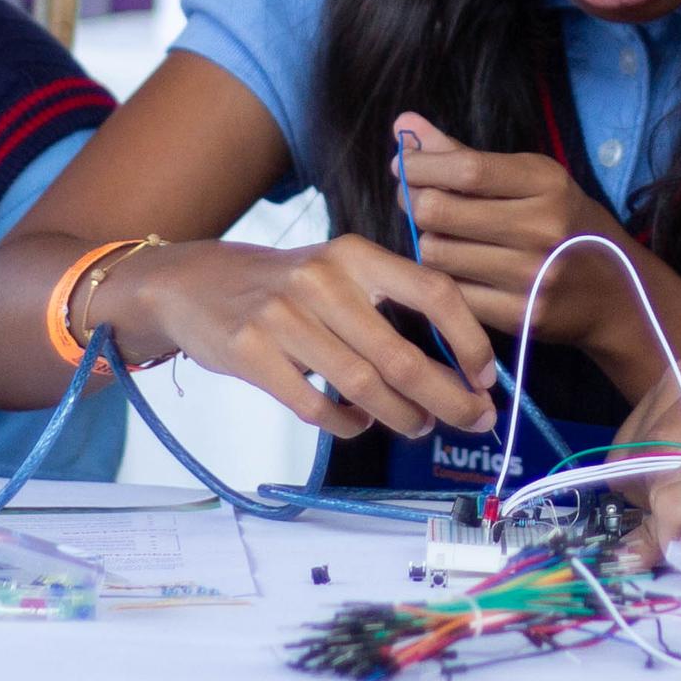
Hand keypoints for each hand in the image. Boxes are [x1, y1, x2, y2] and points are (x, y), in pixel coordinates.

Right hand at [90, 234, 500, 439]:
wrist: (193, 284)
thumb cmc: (286, 286)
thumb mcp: (338, 272)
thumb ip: (390, 306)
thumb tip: (458, 365)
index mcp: (355, 254)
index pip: (434, 291)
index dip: (469, 339)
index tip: (486, 377)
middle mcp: (322, 280)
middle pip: (402, 355)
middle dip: (448, 397)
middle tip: (472, 420)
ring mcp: (282, 316)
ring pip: (362, 387)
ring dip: (401, 416)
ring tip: (418, 425)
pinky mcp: (250, 352)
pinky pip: (314, 405)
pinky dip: (346, 423)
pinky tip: (357, 422)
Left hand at [394, 115, 635, 344]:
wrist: (617, 294)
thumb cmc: (564, 225)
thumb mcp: (530, 179)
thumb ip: (463, 153)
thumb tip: (404, 123)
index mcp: (546, 183)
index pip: (466, 168)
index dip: (421, 165)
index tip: (405, 166)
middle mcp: (542, 227)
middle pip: (438, 210)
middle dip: (415, 203)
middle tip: (418, 203)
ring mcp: (532, 275)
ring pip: (435, 253)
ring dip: (428, 243)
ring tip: (445, 238)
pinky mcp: (520, 316)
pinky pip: (451, 292)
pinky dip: (443, 279)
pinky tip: (457, 271)